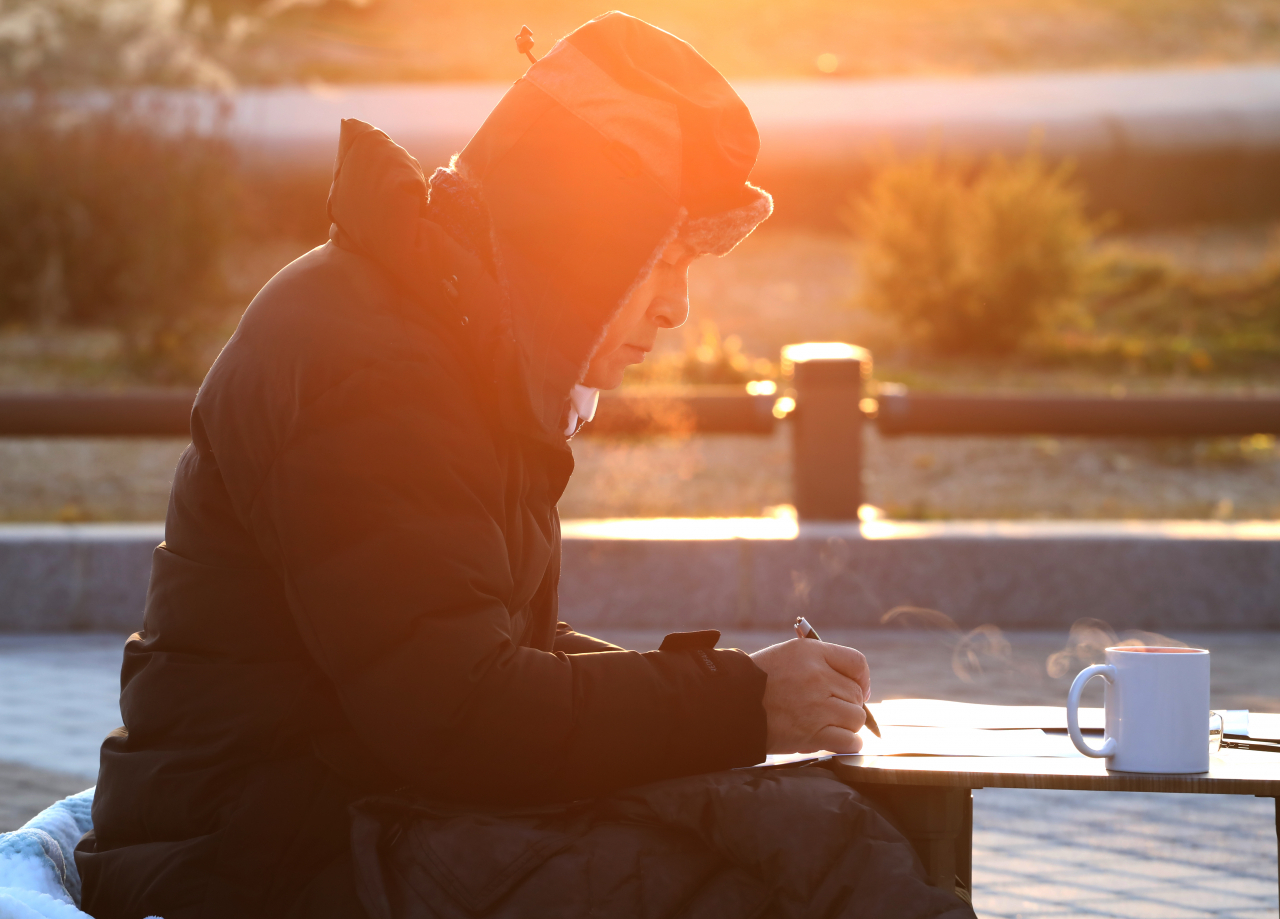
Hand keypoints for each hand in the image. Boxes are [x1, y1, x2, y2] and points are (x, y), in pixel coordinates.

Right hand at [749, 638, 869, 754]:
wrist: (729, 707)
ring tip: (827, 726)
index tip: (857, 690)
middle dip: (846, 704)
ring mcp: (817, 706)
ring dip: (846, 725)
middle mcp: (818, 677)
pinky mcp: (813, 733)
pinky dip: (848, 744)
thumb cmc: (756, 682)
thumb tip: (855, 685)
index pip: (857, 663)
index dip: (862, 680)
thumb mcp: (787, 656)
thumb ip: (819, 662)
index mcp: (811, 653)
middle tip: (828, 712)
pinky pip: (851, 741)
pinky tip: (836, 742)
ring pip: (856, 718)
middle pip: (856, 694)